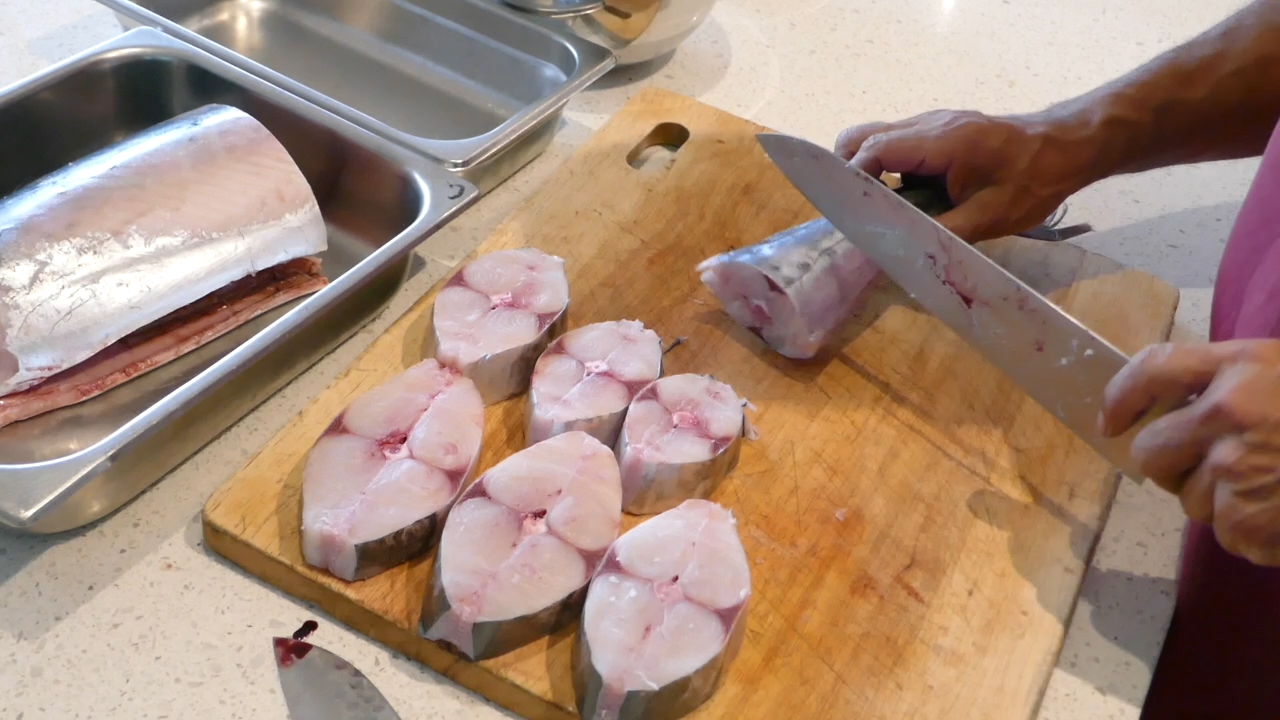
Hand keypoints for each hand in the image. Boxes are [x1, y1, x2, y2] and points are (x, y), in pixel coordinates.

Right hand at [834, 109, 1095, 242]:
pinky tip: (902, 200)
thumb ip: (941, 235)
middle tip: (855, 210)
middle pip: (862, 136)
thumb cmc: (1033, 181)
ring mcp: (932, 124)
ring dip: (866, 170)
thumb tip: (902, 255)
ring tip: (875, 209)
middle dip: (847, 170)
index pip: (875, 149)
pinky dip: (885, 169)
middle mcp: (928, 125)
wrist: (1067, 146)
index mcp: (940, 142)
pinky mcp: (937, 132)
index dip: (853, 179)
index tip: (848, 214)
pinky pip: (896, 143)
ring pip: (875, 136)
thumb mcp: (988, 218)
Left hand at [1099, 340, 1279, 565]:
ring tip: (1274, 485)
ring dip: (1217, 499)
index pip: (1152, 369)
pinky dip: (1250, 530)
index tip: (1111, 420)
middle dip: (1170, 463)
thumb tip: (1167, 412)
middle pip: (1149, 451)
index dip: (1121, 397)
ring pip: (1186, 499)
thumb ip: (1230, 383)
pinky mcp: (1246, 522)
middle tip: (1212, 463)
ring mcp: (1234, 472)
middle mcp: (1229, 414)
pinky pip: (1224, 532)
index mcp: (1242, 367)